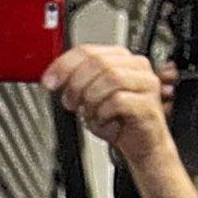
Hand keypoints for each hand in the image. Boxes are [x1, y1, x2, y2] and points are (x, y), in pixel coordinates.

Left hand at [41, 44, 173, 162]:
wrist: (142, 147)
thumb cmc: (119, 123)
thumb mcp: (90, 98)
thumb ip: (76, 83)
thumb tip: (55, 77)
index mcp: (120, 58)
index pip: (88, 50)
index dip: (64, 65)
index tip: (50, 81)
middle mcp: (135, 66)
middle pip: (98, 62)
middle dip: (76, 83)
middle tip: (69, 102)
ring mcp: (145, 83)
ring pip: (110, 78)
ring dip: (91, 99)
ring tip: (90, 113)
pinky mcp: (148, 103)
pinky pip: (118, 101)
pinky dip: (103, 113)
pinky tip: (104, 120)